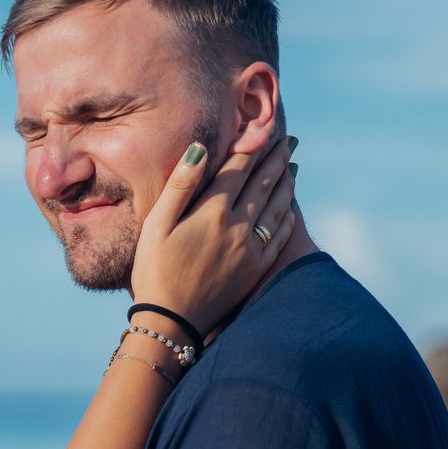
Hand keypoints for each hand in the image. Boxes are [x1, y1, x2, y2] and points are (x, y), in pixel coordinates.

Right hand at [129, 134, 297, 335]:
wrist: (171, 322)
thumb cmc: (154, 271)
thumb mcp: (157, 225)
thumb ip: (180, 185)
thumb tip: (201, 148)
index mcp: (212, 211)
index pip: (239, 168)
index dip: (253, 144)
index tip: (266, 126)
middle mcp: (238, 226)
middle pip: (263, 183)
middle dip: (276, 158)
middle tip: (289, 139)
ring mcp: (251, 248)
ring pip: (276, 206)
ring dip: (286, 182)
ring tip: (293, 164)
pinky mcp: (256, 269)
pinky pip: (279, 236)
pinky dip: (287, 215)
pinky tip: (290, 207)